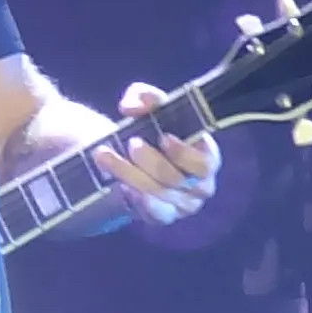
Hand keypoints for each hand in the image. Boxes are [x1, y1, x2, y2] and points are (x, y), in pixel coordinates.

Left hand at [92, 82, 219, 226]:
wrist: (126, 157)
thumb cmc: (147, 129)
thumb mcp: (145, 105)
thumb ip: (144, 96)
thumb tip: (136, 105)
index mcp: (206, 155)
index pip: (206, 162)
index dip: (185, 152)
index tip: (163, 137)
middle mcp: (201, 183)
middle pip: (178, 179)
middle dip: (151, 161)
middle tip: (130, 142)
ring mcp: (184, 203)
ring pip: (161, 195)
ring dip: (131, 174)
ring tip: (105, 156)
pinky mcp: (164, 216)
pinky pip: (157, 215)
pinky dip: (140, 202)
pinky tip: (122, 187)